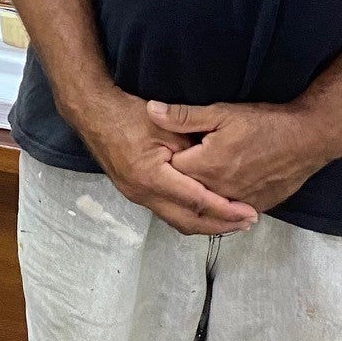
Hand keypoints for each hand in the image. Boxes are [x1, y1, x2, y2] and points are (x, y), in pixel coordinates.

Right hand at [77, 88, 259, 235]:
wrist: (93, 114)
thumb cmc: (129, 115)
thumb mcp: (166, 126)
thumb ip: (191, 148)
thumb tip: (217, 168)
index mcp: (153, 177)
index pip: (197, 202)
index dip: (225, 210)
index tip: (248, 212)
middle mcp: (143, 194)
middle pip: (188, 222)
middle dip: (220, 226)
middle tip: (247, 223)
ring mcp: (136, 196)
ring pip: (177, 222)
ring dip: (206, 224)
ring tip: (232, 221)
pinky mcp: (134, 193)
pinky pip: (167, 213)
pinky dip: (190, 216)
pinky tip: (205, 211)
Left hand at [147, 99, 338, 213]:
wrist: (308, 139)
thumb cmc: (264, 123)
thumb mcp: (221, 113)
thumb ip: (183, 116)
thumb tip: (150, 110)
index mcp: (205, 167)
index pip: (169, 171)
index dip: (163, 161)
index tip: (162, 151)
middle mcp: (218, 190)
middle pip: (185, 192)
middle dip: (177, 181)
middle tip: (175, 167)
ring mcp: (237, 202)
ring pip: (207, 205)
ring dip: (198, 195)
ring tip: (194, 181)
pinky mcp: (255, 207)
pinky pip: (229, 211)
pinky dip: (220, 204)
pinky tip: (217, 193)